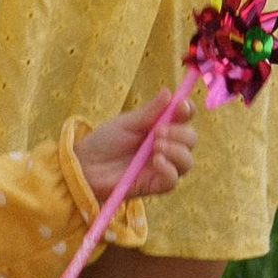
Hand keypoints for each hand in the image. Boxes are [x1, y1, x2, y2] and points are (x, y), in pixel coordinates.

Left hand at [76, 100, 196, 205]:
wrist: (86, 165)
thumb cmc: (105, 141)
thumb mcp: (126, 122)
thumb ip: (150, 111)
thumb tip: (168, 92)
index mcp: (161, 126)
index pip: (184, 117)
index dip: (187, 110)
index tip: (182, 106)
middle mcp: (166, 146)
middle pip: (191, 139)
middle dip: (180, 133)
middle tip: (158, 131)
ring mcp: (162, 166)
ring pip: (187, 161)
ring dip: (176, 150)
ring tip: (156, 145)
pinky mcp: (155, 185)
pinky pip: (173, 180)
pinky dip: (169, 169)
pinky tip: (156, 160)